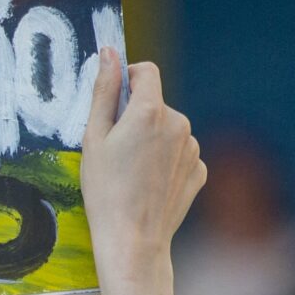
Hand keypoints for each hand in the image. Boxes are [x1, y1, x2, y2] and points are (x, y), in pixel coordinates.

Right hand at [79, 48, 204, 294]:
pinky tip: (149, 184)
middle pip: (156, 104)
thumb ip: (103, 91)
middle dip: (137, 116)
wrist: (133, 240)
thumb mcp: (94, 138)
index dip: (128, 78)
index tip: (114, 98)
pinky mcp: (200, 170)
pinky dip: (166, 161)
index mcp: (150, 111)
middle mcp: (179, 123)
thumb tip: (108, 54)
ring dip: (152, 139)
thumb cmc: (105, 191)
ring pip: (169, 129)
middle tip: (115, 149)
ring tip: (132, 172)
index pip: (146, 72)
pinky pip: (180, 153)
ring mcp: (193, 148)